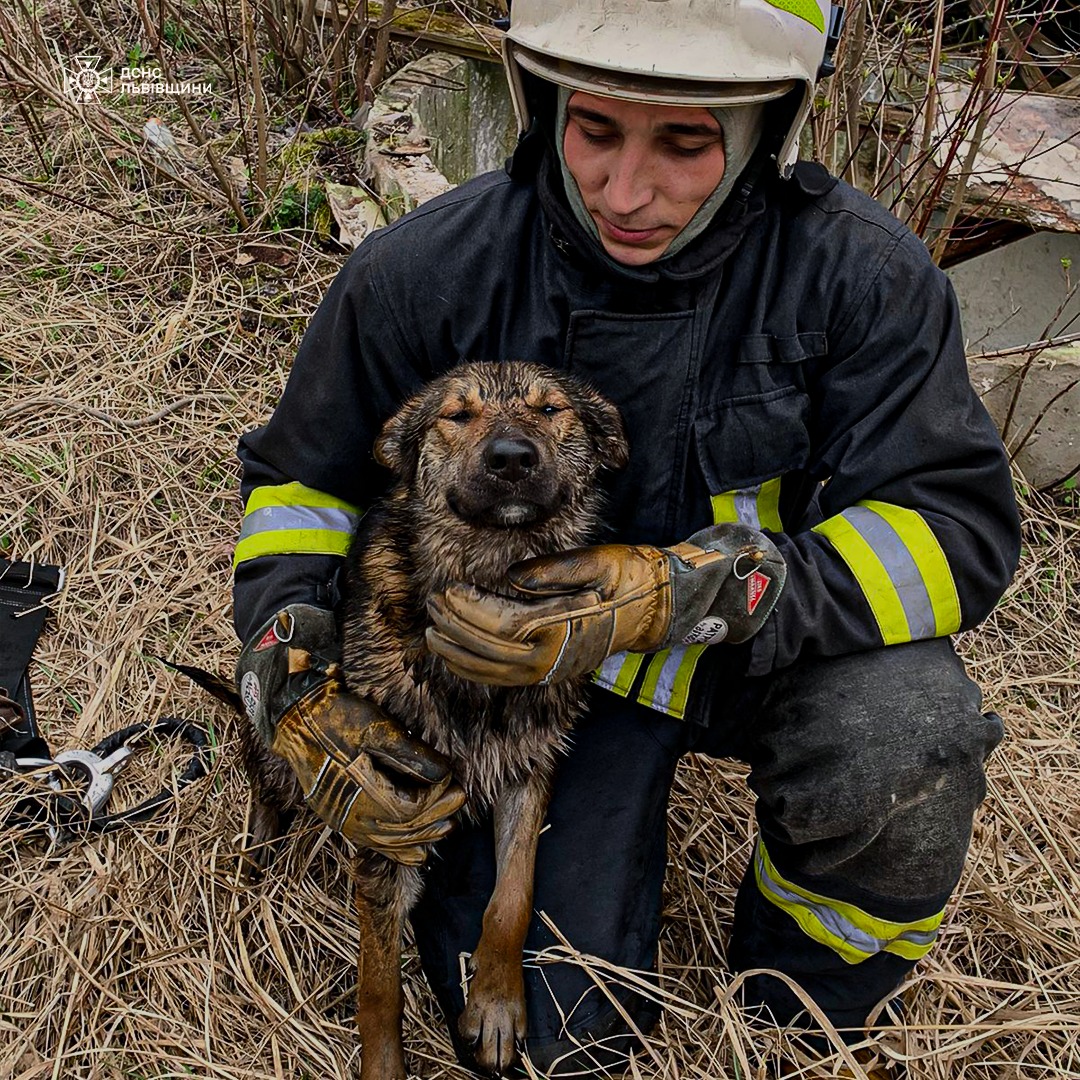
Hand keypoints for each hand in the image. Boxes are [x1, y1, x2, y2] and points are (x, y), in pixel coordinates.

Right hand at [237, 605, 464, 862]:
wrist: (296, 720)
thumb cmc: (337, 718)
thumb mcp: (377, 729)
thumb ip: (411, 754)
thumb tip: (444, 772)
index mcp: (358, 793)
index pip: (408, 810)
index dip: (434, 798)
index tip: (452, 779)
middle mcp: (348, 816)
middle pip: (401, 829)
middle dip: (434, 816)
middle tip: (460, 799)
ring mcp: (341, 821)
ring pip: (388, 842)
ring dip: (420, 836)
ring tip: (446, 828)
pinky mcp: (338, 818)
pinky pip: (371, 843)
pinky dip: (396, 849)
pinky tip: (416, 853)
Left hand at [426, 529, 783, 686]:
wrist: (663, 606)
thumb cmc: (634, 579)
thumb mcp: (599, 562)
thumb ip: (554, 571)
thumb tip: (513, 577)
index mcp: (563, 630)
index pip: (500, 626)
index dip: (467, 611)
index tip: (445, 591)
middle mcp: (555, 658)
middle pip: (490, 652)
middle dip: (455, 629)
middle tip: (431, 606)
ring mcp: (555, 668)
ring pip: (495, 673)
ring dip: (460, 656)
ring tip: (433, 635)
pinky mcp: (555, 669)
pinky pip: (508, 678)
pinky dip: (479, 671)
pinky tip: (461, 658)